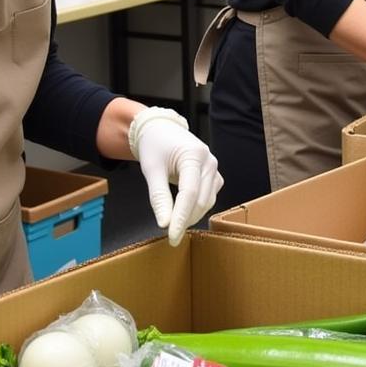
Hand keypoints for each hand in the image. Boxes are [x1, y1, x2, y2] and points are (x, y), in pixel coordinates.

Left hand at [129, 107, 223, 245]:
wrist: (161, 129)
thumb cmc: (154, 145)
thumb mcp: (151, 169)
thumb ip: (158, 197)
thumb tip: (164, 224)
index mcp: (194, 155)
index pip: (190, 194)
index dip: (181, 218)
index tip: (172, 236)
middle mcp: (209, 161)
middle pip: (201, 200)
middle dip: (186, 220)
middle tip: (170, 235)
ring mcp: (214, 168)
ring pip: (207, 201)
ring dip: (192, 216)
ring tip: (175, 225)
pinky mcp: (213, 175)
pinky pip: (209, 197)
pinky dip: (197, 208)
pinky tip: (183, 212)